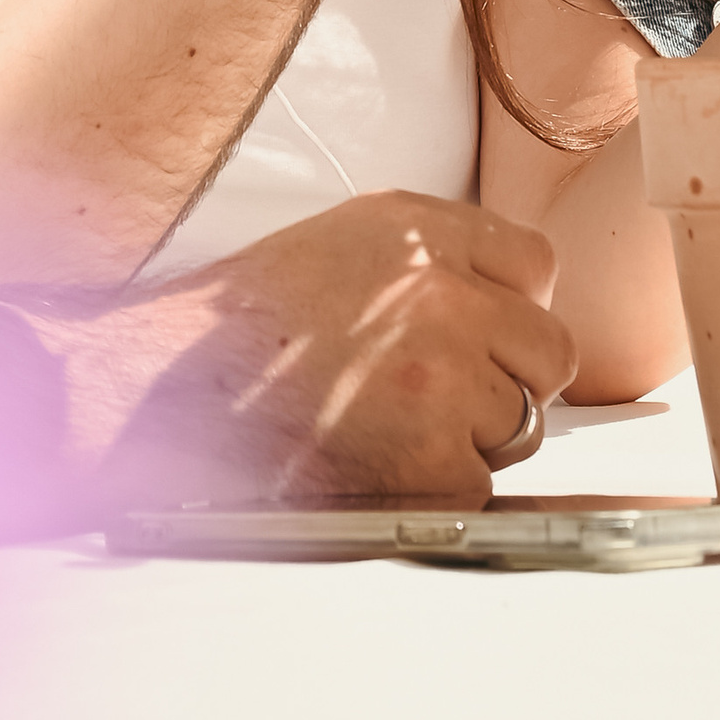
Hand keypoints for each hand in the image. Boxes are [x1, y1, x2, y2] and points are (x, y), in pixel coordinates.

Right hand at [108, 192, 574, 509]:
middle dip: (508, 379)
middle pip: (549, 351)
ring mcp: (445, 378)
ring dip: (472, 438)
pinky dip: (438, 490)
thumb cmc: (245, 320)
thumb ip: (435, 256)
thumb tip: (512, 298)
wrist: (170, 388)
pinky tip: (376, 465)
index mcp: (421, 229)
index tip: (483, 331)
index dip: (511, 308)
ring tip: (389, 427)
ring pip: (521, 424)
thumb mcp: (346, 239)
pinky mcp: (434, 460)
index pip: (537, 264)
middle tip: (441, 396)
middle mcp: (444, 294)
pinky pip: (481, 485)